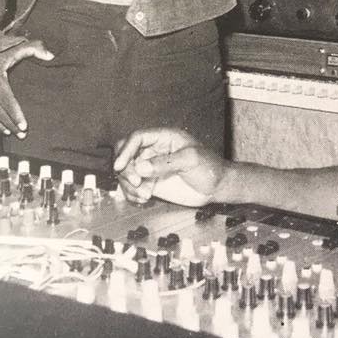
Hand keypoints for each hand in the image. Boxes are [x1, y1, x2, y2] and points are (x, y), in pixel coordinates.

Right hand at [0, 40, 53, 136]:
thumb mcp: (14, 49)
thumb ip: (33, 48)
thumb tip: (51, 56)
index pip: (7, 100)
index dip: (16, 114)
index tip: (25, 126)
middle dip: (11, 124)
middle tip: (23, 134)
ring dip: (2, 126)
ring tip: (15, 133)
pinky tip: (2, 129)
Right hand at [113, 127, 227, 206]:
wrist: (217, 187)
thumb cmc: (209, 168)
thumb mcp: (190, 160)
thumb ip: (165, 163)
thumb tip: (140, 167)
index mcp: (164, 138)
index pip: (137, 138)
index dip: (126, 150)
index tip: (120, 166)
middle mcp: (155, 151)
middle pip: (126, 154)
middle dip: (125, 169)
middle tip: (136, 183)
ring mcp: (152, 167)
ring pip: (127, 172)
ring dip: (129, 185)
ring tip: (144, 195)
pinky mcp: (152, 183)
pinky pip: (133, 187)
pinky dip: (132, 194)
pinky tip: (143, 200)